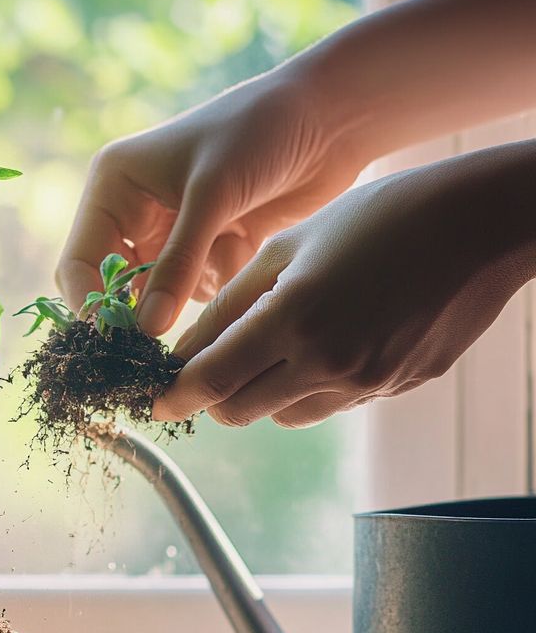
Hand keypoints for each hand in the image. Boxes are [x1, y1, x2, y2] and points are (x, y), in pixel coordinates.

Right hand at [56, 69, 369, 334]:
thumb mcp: (211, 196)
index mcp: (114, 186)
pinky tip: (248, 245)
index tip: (115, 341)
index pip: (79, 261)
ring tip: (224, 256)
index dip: (91, 303)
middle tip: (155, 345)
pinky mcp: (210, 249)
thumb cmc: (260, 133)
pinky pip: (198, 291)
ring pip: (159, 296)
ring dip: (188, 294)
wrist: (331, 117)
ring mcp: (173, 234)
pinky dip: (222, 282)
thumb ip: (176, 265)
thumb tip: (145, 330)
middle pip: (114, 287)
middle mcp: (134, 212)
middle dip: (136, 312)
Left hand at [152, 143, 535, 427]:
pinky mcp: (397, 387)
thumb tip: (185, 352)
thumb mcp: (286, 246)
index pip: (210, 381)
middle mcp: (328, 361)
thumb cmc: (375, 218)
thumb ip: (228, 304)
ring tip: (274, 345)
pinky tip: (326, 341)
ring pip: (283, 415)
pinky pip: (332, 403)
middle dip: (213, 396)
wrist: (478, 224)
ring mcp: (367, 381)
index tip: (154, 399)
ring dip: (262, 392)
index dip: (174, 395)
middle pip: (239, 411)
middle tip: (207, 369)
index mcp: (292, 318)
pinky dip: (310, 386)